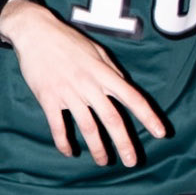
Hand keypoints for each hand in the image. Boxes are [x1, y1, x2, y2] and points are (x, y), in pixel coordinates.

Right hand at [0, 0, 166, 165]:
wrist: (35, 32)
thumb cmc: (67, 40)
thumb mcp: (97, 51)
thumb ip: (112, 71)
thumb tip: (125, 86)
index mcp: (104, 73)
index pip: (132, 98)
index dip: (148, 117)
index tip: (160, 133)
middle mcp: (89, 85)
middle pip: (112, 119)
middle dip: (124, 142)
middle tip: (131, 161)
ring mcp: (68, 93)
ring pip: (88, 127)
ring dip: (97, 148)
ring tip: (104, 162)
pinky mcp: (48, 99)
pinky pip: (58, 126)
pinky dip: (64, 142)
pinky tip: (70, 153)